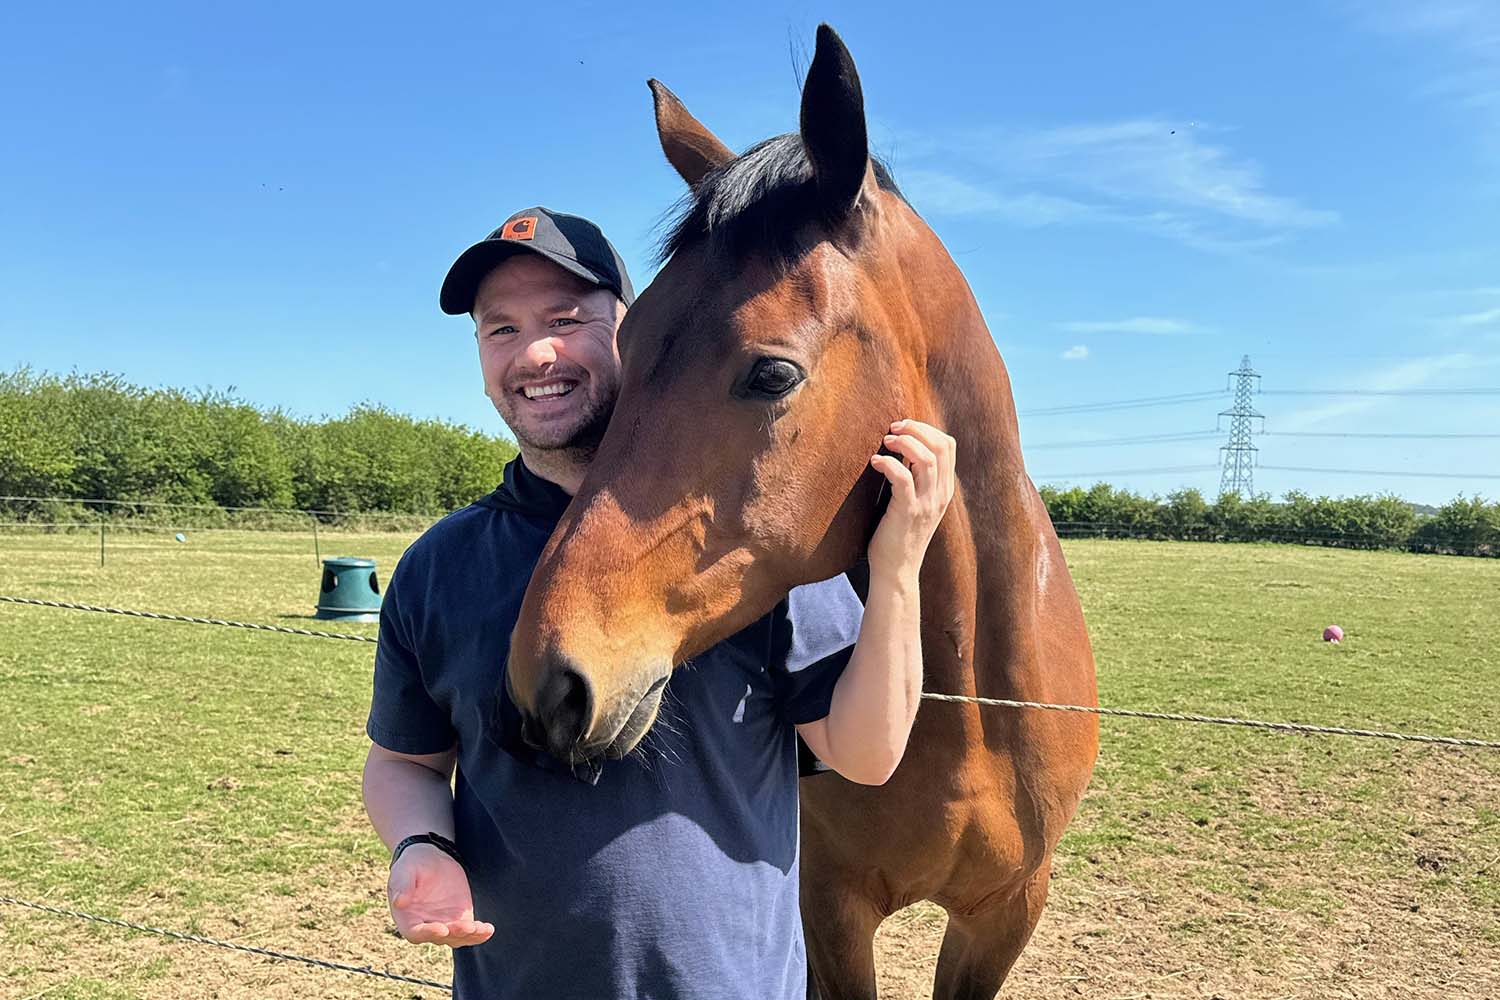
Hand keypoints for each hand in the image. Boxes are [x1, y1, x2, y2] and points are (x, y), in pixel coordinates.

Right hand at [388, 843, 493, 947]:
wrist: (429, 857)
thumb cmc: (411, 865)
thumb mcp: (404, 871)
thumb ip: (402, 885)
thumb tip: (399, 901)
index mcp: (407, 919)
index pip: (416, 933)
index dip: (428, 933)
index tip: (442, 929)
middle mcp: (426, 926)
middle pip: (440, 938)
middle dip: (455, 933)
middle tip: (468, 926)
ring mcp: (444, 924)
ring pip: (457, 938)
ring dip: (469, 936)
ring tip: (482, 929)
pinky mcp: (459, 918)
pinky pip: (470, 931)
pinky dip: (479, 933)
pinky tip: (488, 930)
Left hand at [867, 419, 956, 581]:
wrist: (896, 571)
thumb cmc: (898, 534)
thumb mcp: (914, 502)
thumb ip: (915, 479)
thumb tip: (901, 450)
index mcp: (944, 490)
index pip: (948, 445)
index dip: (927, 428)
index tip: (903, 427)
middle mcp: (940, 495)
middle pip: (941, 446)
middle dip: (916, 429)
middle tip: (893, 427)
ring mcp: (926, 504)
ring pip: (926, 459)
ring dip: (904, 443)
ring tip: (885, 441)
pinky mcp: (907, 513)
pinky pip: (903, 478)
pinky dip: (889, 464)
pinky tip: (875, 462)